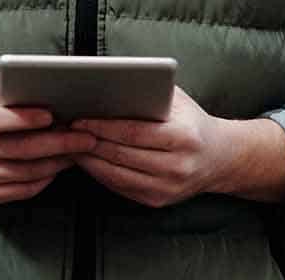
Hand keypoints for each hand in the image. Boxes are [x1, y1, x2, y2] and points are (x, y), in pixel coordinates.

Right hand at [0, 81, 96, 204]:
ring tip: (78, 151)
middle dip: (56, 143)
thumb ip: (14, 88)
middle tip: (84, 138)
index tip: (51, 115)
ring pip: (24, 172)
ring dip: (56, 162)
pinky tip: (59, 165)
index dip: (23, 119)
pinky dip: (46, 178)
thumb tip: (50, 83)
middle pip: (17, 149)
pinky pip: (23, 190)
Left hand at [71, 87, 232, 208]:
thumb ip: (148, 92)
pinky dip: (99, 172)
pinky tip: (87, 159)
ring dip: (88, 159)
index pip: (132, 132)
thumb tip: (107, 83)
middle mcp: (177, 167)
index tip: (78, 118)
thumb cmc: (191, 121)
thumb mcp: (177, 100)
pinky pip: (120, 186)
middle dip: (89, 142)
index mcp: (183, 137)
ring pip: (116, 174)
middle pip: (120, 154)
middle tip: (65, 130)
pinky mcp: (157, 201)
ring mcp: (167, 188)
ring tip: (70, 144)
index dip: (102, 126)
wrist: (219, 158)